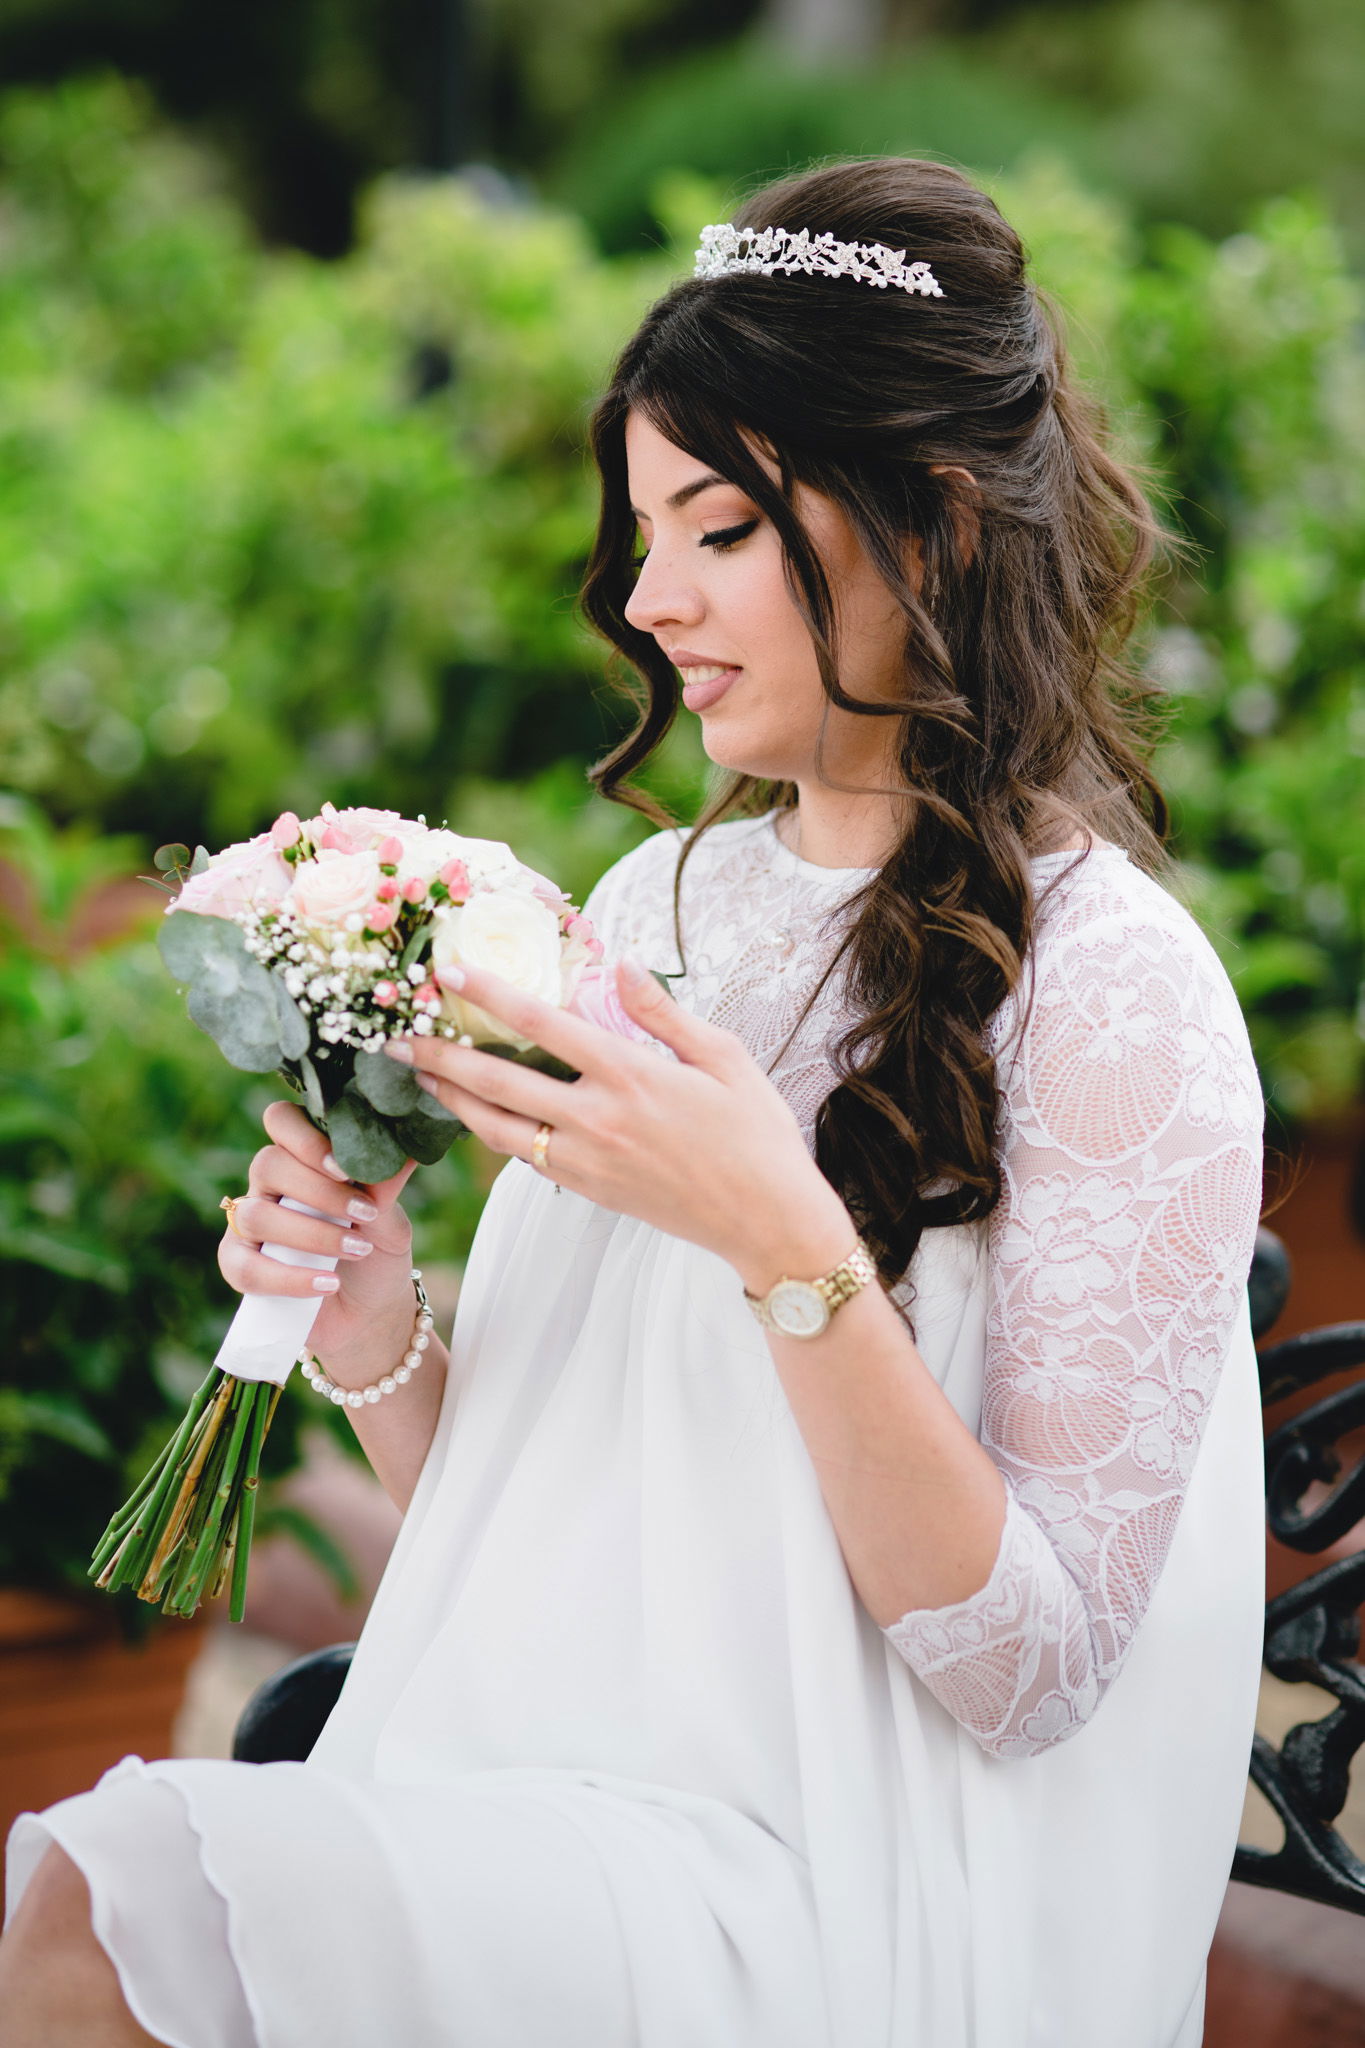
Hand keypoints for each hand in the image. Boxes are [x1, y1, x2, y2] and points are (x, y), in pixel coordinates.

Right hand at [219, 1100, 418, 1365]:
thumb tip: (406, 1149)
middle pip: (268, 1164)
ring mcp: (249, 1224)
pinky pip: (246, 1267)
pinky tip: (328, 1284)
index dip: (305, 1138)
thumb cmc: (376, 1252)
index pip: (282, 1121)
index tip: (345, 1167)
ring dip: (312, 1234)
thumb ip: (385, 1187)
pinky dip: (290, 1278)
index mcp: (303, 1158)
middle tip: (365, 1213)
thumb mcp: (390, 1220)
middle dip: (319, 1191)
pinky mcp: (240, 1266)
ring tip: (357, 1249)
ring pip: (257, 1215)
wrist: (371, 1312)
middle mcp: (270, 1185)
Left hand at [385, 956, 854, 1288]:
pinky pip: (526, 1157)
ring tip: (418, 1074)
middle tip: (394, 1035)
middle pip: (497, 1083)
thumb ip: (663, 1011)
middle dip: (440, 1057)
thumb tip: (618, 964)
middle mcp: (597, 1119)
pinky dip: (493, 1133)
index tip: (449, 973)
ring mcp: (586, 1161)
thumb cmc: (756, 1133)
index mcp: (631, 1075)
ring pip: (498, 1129)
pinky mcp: (587, 1190)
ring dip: (452, 1101)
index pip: (542, 1024)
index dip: (489, 995)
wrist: (766, 1220)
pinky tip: (477, 1114)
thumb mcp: (724, 1057)